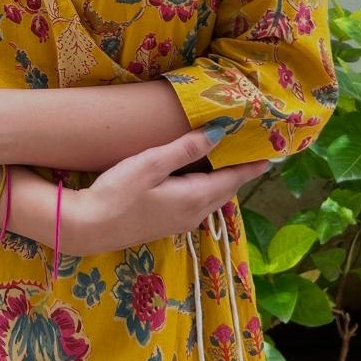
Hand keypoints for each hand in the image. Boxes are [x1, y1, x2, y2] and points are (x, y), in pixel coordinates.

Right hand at [76, 129, 269, 254]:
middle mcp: (194, 214)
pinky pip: (199, 203)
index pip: (232, 179)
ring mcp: (180, 222)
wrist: (89, 227)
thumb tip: (219, 132)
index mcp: (195, 198)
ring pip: (212, 198)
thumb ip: (185, 149)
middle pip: (225, 190)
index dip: (251, 166)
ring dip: (223, 181)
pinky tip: (200, 178)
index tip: (271, 154)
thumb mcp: (151, 164)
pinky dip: (208, 188)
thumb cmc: (119, 192)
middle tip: (253, 153)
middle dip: (240, 173)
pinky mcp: (167, 224)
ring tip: (231, 161)